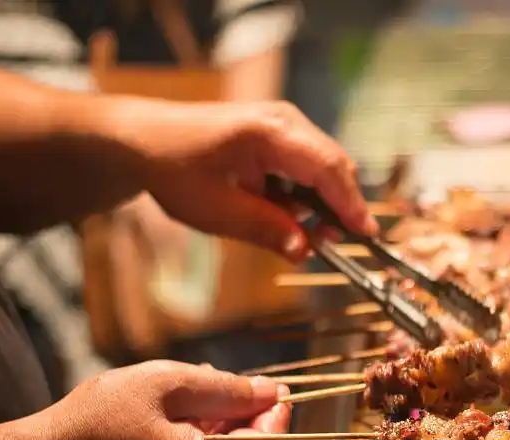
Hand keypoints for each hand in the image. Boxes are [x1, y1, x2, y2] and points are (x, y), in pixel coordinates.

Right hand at [40, 361, 290, 439]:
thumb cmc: (97, 422)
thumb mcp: (165, 386)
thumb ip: (225, 389)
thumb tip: (270, 392)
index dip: (278, 415)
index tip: (274, 384)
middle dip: (249, 419)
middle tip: (229, 382)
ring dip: (224, 429)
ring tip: (196, 393)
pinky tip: (179, 417)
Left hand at [123, 99, 377, 261]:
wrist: (144, 140)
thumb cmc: (174, 170)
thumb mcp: (217, 210)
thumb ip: (265, 229)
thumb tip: (304, 250)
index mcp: (269, 132)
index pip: (328, 168)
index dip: (350, 204)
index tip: (366, 235)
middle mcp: (283, 120)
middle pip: (334, 165)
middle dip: (339, 207)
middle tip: (329, 243)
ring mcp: (282, 123)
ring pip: (324, 166)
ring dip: (321, 202)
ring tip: (304, 234)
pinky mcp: (277, 133)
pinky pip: (307, 165)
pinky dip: (306, 192)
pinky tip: (287, 214)